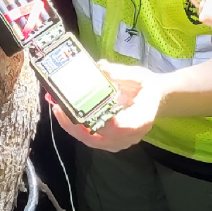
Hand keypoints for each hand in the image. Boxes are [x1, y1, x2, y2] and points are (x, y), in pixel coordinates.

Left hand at [49, 66, 165, 151]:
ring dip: (72, 126)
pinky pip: (89, 139)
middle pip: (100, 137)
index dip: (103, 122)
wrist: (152, 99)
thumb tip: (101, 67)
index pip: (122, 127)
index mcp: (142, 118)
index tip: (85, 111)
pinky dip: (75, 128)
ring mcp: (120, 142)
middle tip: (60, 107)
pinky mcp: (109, 142)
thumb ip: (120, 73)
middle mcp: (131, 135)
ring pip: (91, 140)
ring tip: (59, 109)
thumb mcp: (138, 75)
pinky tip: (64, 114)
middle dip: (77, 124)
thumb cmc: (145, 87)